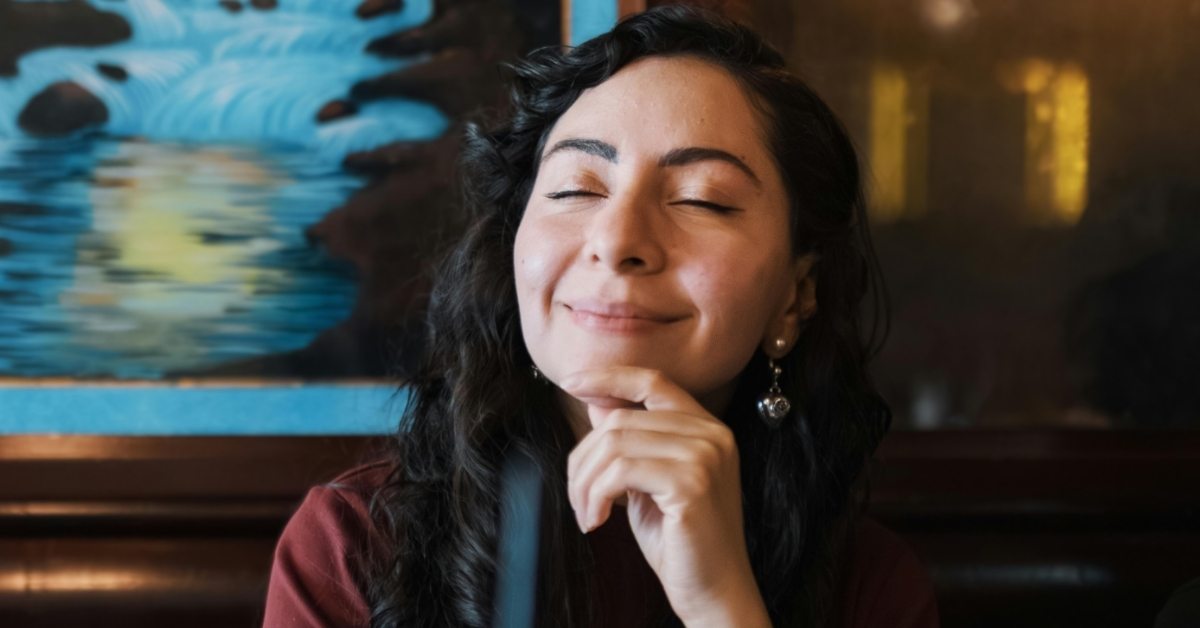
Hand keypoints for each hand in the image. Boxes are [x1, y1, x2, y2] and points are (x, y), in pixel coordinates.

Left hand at [562, 367, 770, 626]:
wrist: (712, 591)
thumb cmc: (678, 540)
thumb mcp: (645, 482)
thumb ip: (629, 441)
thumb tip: (596, 404)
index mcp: (706, 428)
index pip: (652, 381)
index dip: (608, 377)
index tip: (571, 382)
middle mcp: (711, 434)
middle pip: (619, 419)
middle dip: (583, 459)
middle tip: (577, 498)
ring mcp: (705, 456)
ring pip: (613, 443)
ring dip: (585, 482)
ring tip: (586, 513)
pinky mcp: (691, 483)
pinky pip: (619, 472)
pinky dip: (595, 496)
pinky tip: (597, 521)